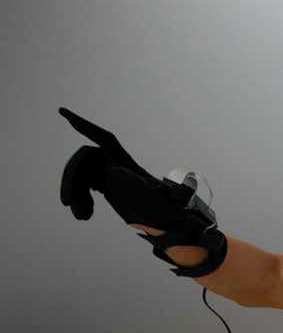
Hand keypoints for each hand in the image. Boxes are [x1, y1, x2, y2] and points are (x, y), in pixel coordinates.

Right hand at [58, 107, 187, 229]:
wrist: (169, 221)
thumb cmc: (167, 208)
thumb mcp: (156, 197)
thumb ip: (139, 184)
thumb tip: (114, 172)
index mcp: (127, 162)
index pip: (104, 138)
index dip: (84, 124)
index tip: (62, 112)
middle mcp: (117, 165)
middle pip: (85, 162)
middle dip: (72, 181)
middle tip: (67, 202)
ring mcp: (110, 175)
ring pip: (81, 176)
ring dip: (76, 194)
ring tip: (82, 215)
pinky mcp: (107, 188)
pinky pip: (84, 187)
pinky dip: (81, 200)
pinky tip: (85, 215)